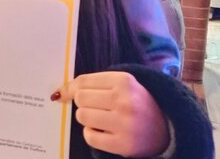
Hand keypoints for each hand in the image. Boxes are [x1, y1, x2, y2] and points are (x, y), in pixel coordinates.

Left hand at [54, 71, 169, 157]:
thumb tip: (59, 93)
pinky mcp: (123, 145)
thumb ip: (92, 83)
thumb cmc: (136, 102)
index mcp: (124, 81)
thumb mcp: (121, 84)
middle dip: (83, 103)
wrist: (166, 129)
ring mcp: (124, 124)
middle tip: (97, 106)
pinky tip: (104, 131)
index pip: (83, 81)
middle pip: (80, 98)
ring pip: (82, 116)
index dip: (71, 88)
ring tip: (102, 118)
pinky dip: (92, 134)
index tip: (67, 93)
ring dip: (87, 118)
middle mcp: (125, 101)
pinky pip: (89, 136)